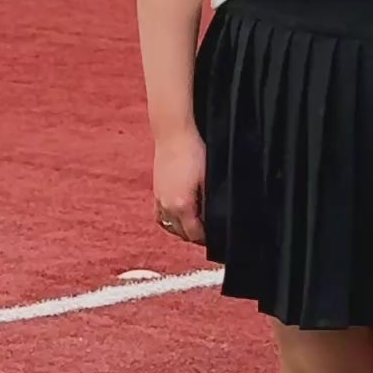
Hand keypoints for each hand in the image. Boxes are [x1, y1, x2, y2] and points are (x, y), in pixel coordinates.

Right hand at [153, 126, 205, 244]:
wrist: (173, 133)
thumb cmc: (195, 152)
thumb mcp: (209, 179)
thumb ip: (210, 203)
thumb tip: (216, 218)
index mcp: (182, 205)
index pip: (194, 234)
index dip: (206, 239)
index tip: (217, 237)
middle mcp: (167, 206)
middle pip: (181, 234)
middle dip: (195, 236)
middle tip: (209, 233)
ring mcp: (159, 199)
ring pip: (170, 226)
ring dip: (182, 230)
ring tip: (195, 226)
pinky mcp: (156, 190)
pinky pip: (160, 215)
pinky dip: (170, 220)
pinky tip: (179, 216)